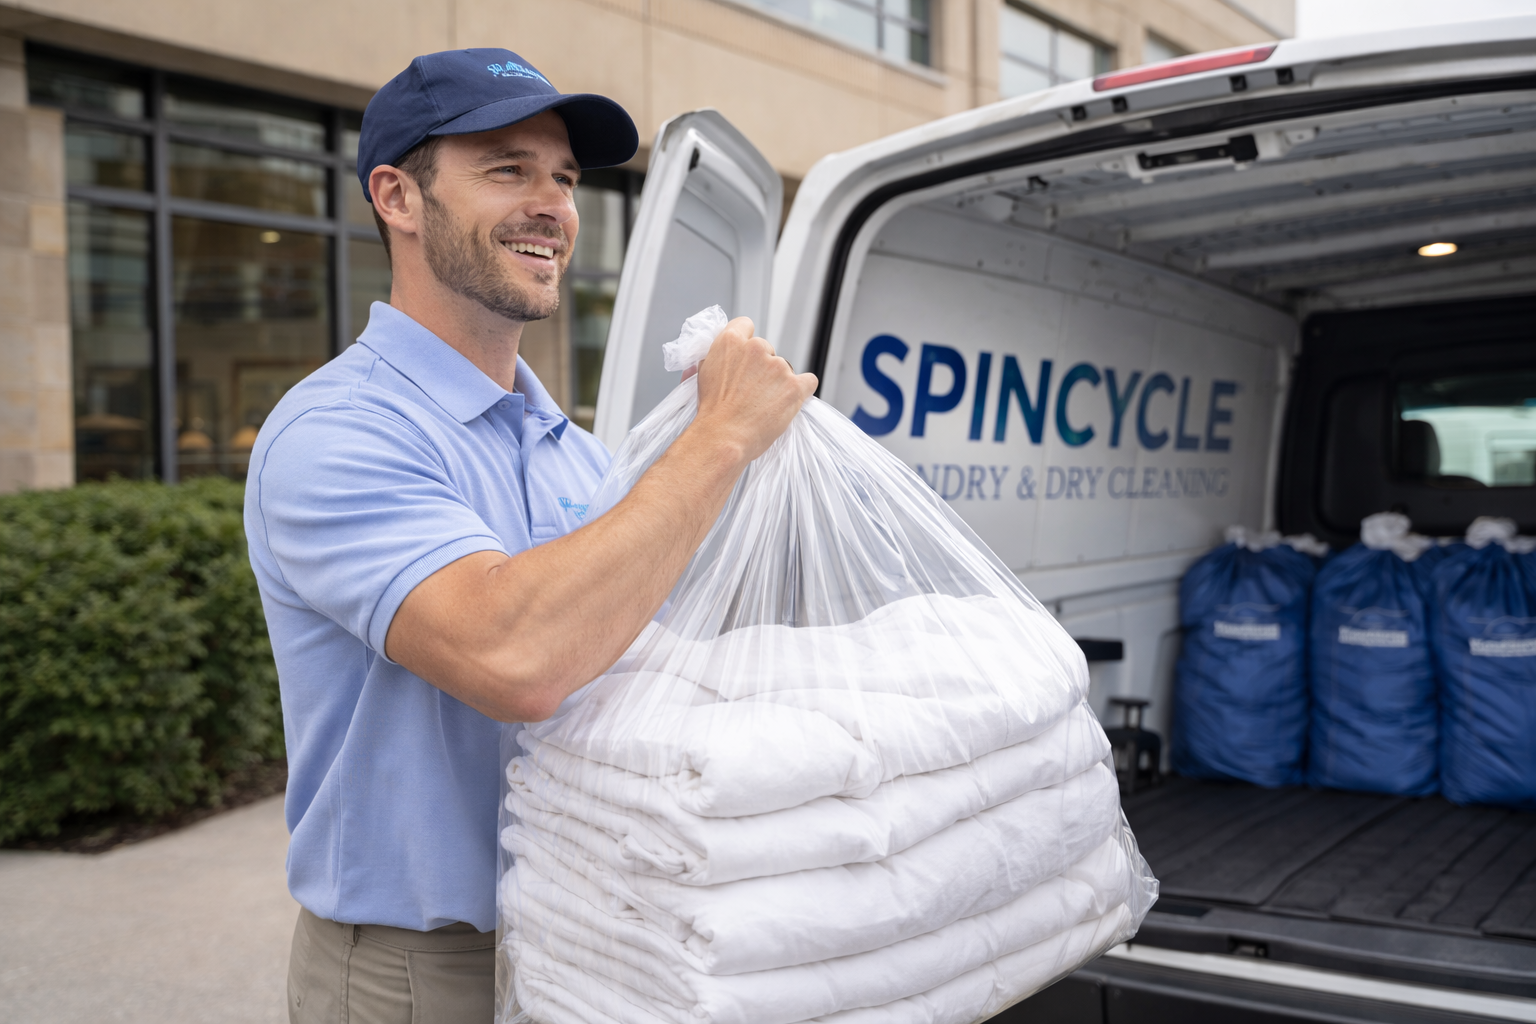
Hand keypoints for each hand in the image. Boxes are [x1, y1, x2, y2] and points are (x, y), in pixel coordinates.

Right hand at [689, 317, 817, 464]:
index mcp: (730, 341)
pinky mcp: (794, 387)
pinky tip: (792, 400)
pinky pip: (809, 381)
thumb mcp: (700, 377)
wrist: (723, 438)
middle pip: (767, 349)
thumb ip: (709, 361)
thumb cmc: (710, 412)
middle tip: (752, 390)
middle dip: (762, 367)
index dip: (746, 342)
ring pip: (785, 368)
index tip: (746, 358)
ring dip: (779, 382)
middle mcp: (756, 348)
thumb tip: (704, 360)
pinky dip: (803, 389)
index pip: (745, 325)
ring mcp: (778, 367)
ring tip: (764, 404)